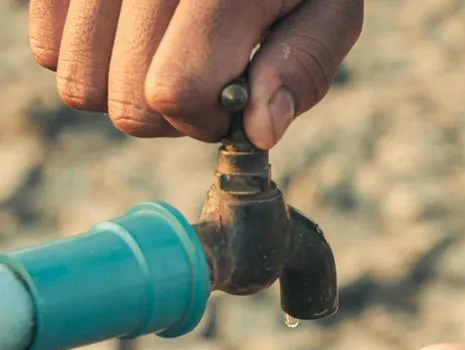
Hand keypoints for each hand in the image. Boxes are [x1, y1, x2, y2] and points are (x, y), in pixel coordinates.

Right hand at [28, 0, 362, 147]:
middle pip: (124, 102)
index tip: (229, 98)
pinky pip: (45, 44)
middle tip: (198, 78)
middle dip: (166, 113)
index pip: (173, 90)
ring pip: (76, 82)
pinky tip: (127, 35)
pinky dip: (86, 55)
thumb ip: (301, 68)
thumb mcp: (327, 8)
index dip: (204, 118)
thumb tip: (259, 131)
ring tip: (162, 54)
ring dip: (124, 89)